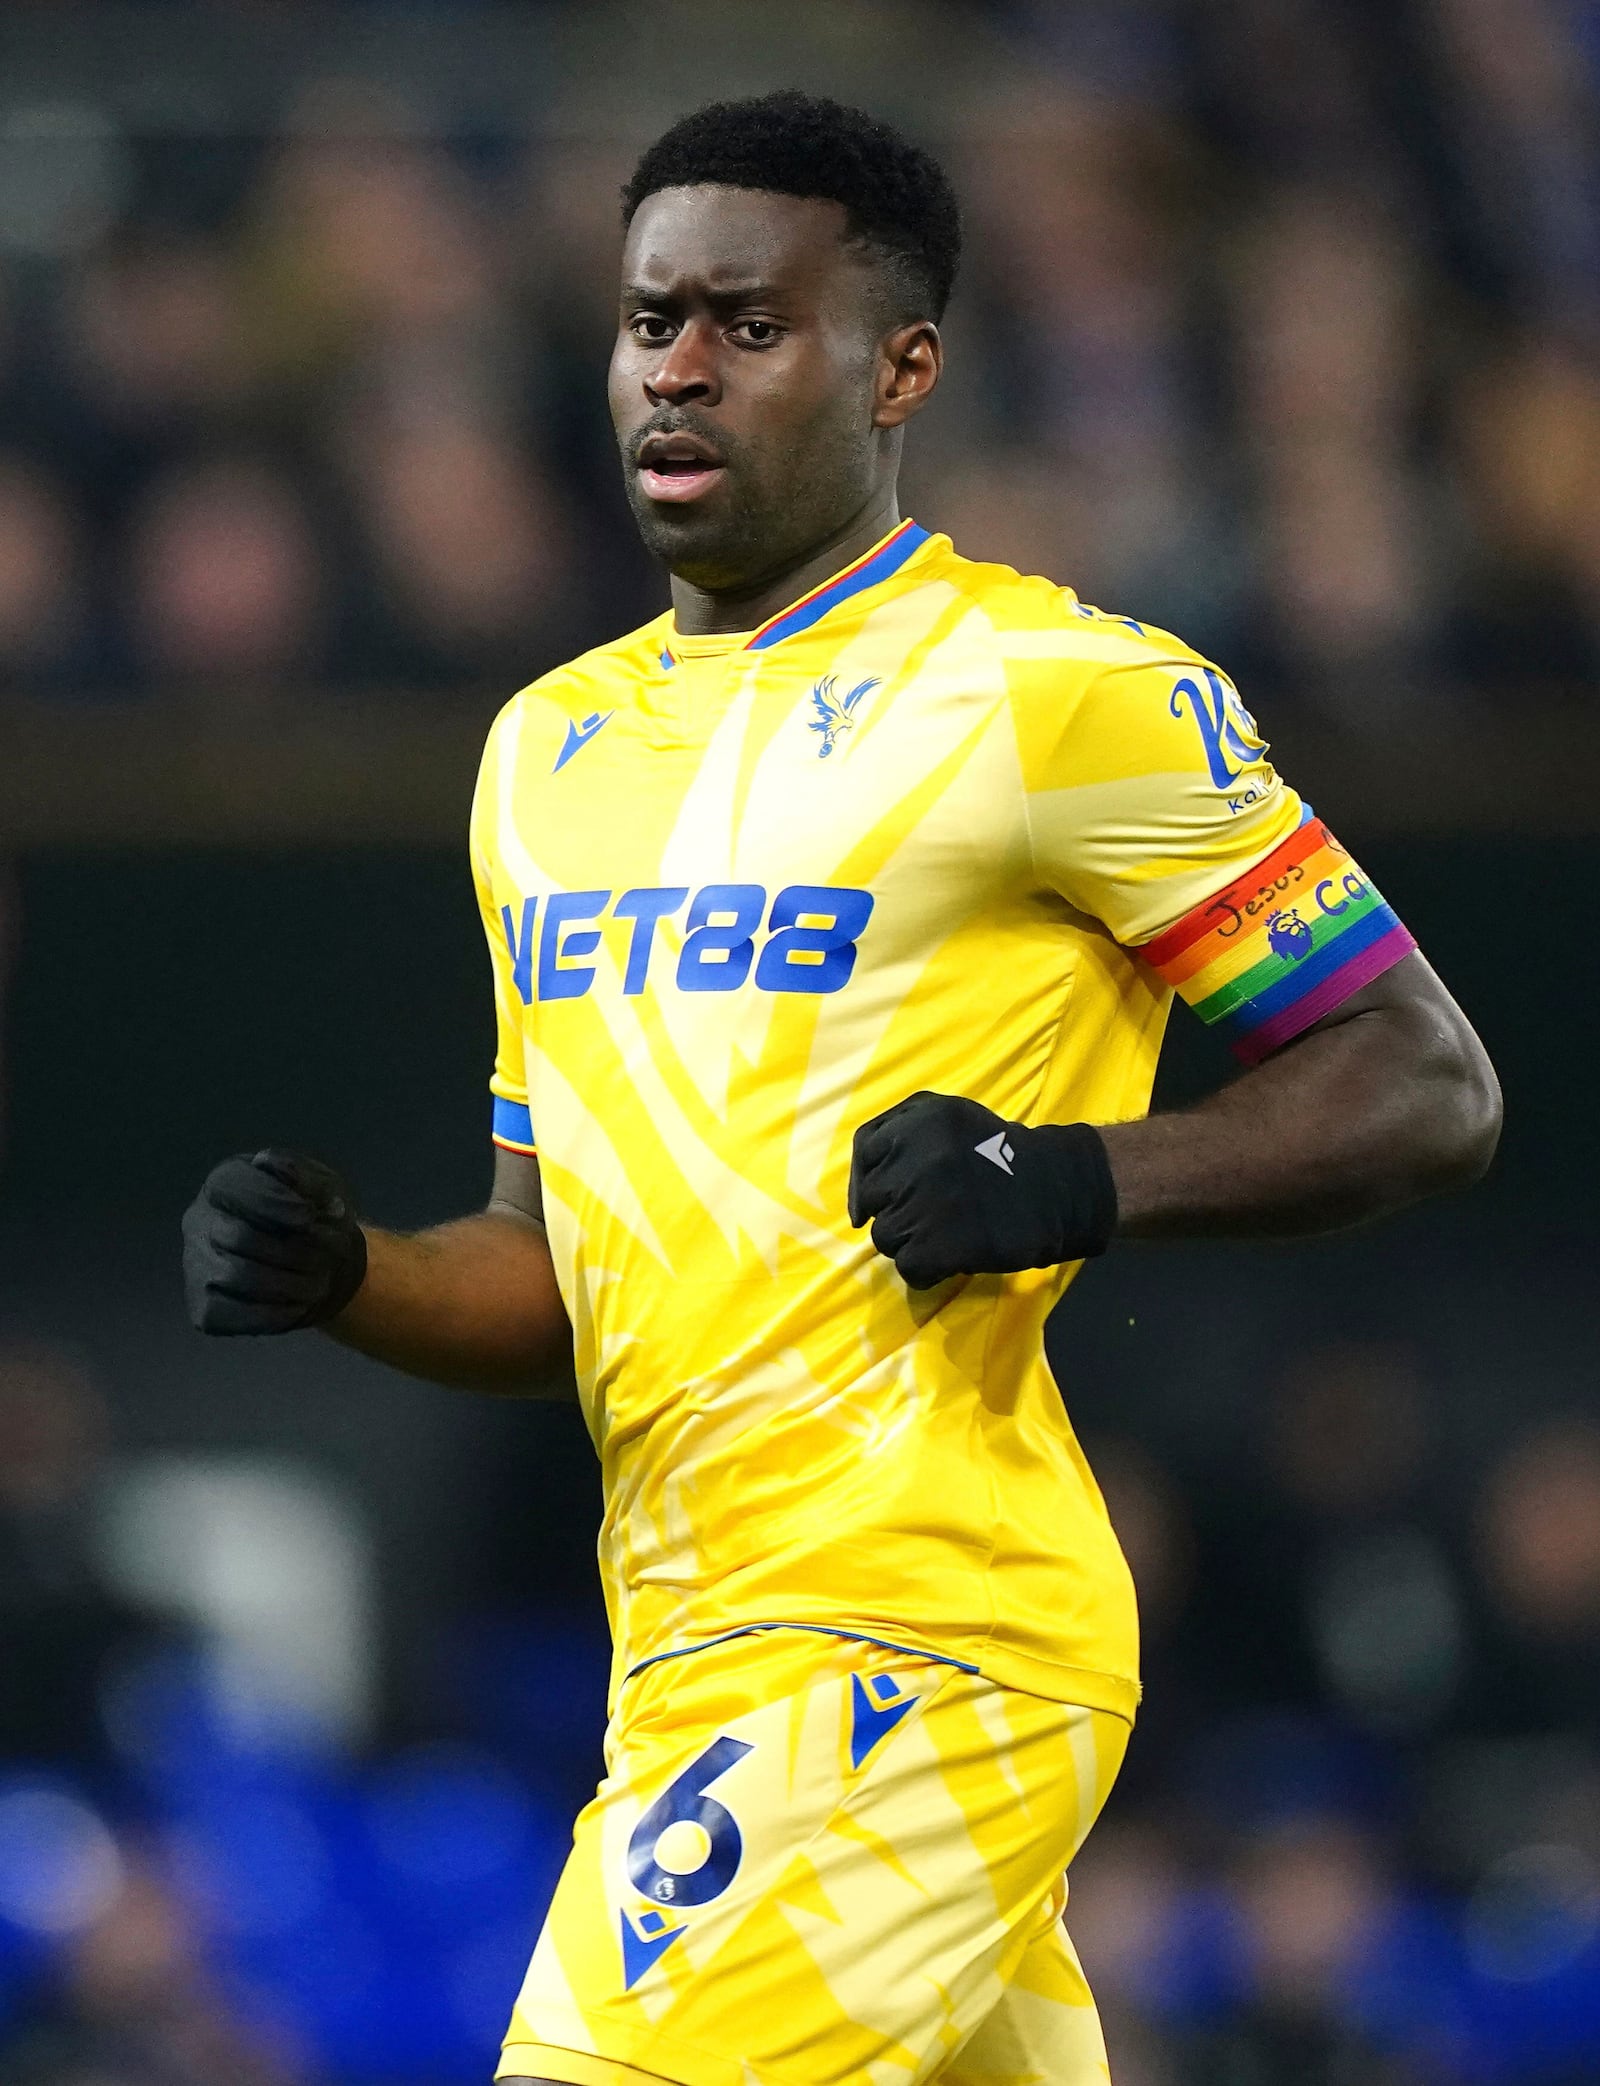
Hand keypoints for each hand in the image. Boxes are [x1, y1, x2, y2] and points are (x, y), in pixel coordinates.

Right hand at [182, 1149, 367, 1334]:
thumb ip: (302, 1175)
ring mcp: (196, 1265)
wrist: (315, 1262)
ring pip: (236, 1277)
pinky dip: (273, 1314)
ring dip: (289, 1284)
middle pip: (241, 1237)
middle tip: (326, 1260)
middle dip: (293, 1251)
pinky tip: (297, 1306)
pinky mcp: (203, 1307)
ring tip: (319, 1285)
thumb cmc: (314, 1216)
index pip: (237, 1188)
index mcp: (225, 1182)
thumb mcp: (322, 1186)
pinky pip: (231, 1315)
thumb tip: (269, 1163)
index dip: (277, 1204)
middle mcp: (199, 1220)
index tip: (310, 1217)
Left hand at [848, 1092, 1117, 1289]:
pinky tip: (951, 1258)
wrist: (1057, 1190)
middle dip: (893, 1209)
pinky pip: (907, 1267)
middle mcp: (914, 1160)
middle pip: (872, 1200)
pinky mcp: (937, 1247)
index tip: (881, 1197)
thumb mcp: (950, 1114)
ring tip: (944, 1234)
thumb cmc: (1000, 1153)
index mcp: (916, 1123)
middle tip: (928, 1213)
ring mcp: (924, 1205)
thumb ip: (900, 1130)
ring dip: (910, 1242)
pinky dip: (926, 1270)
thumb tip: (857, 1196)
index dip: (868, 1178)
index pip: (866, 1152)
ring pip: (885, 1237)